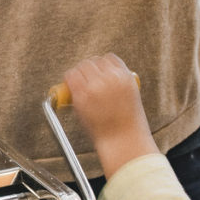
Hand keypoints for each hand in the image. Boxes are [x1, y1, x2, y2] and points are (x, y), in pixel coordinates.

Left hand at [64, 54, 158, 178]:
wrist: (123, 140)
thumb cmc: (127, 124)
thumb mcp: (130, 97)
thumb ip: (118, 84)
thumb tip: (102, 78)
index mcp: (125, 77)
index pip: (109, 59)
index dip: (102, 65)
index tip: (98, 71)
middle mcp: (110, 78)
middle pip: (93, 61)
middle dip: (88, 68)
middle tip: (84, 77)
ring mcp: (95, 87)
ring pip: (80, 67)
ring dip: (78, 72)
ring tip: (77, 81)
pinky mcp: (81, 97)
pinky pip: (70, 78)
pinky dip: (69, 79)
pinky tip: (69, 84)